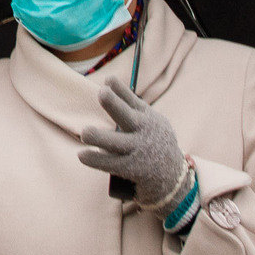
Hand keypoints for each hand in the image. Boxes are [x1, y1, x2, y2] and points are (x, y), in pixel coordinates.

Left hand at [77, 77, 191, 213]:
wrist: (172, 174)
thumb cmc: (155, 140)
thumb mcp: (150, 119)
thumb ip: (130, 102)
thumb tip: (107, 81)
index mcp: (147, 117)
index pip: (132, 100)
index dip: (120, 90)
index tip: (108, 80)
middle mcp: (143, 131)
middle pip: (127, 116)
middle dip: (114, 104)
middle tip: (101, 93)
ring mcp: (137, 150)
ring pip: (115, 143)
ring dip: (99, 137)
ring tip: (84, 133)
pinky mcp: (131, 168)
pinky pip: (110, 163)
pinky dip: (95, 159)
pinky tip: (82, 155)